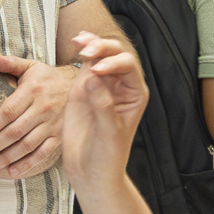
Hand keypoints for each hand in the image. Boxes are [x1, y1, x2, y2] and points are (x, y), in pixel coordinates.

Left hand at [0, 54, 73, 178]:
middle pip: (15, 132)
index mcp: (32, 91)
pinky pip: (43, 152)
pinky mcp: (59, 136)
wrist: (81, 87)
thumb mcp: (32, 66)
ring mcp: (52, 124)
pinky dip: (28, 164)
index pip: (8, 112)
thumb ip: (11, 63)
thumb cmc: (48, 78)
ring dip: (7, 158)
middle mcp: (42, 109)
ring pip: (27, 145)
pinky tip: (13, 172)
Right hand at [60, 30, 146, 188]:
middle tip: (86, 52)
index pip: (128, 67)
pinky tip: (77, 41)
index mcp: (135, 94)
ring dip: (91, 45)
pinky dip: (82, 51)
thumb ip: (103, 105)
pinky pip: (85, 65)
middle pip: (115, 55)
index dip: (114, 63)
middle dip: (102, 49)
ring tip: (79, 42)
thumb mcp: (109, 133)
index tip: (97, 70)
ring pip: (100, 55)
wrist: (90, 172)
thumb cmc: (107, 157)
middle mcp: (120, 86)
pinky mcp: (83, 90)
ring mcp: (101, 86)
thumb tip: (92, 78)